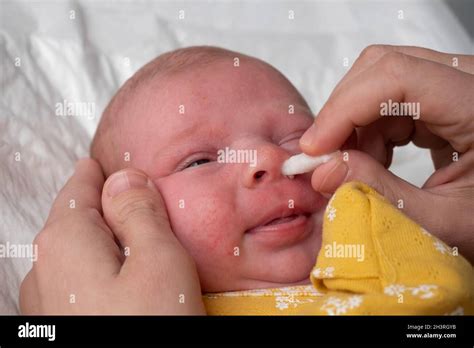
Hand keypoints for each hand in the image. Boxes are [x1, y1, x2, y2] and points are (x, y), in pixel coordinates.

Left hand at [20, 159, 204, 313]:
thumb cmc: (147, 329)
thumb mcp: (159, 261)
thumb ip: (141, 212)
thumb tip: (126, 179)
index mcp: (64, 241)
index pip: (82, 185)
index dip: (106, 174)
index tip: (119, 163)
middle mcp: (43, 270)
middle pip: (80, 220)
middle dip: (111, 209)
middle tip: (143, 202)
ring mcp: (48, 302)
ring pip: (83, 253)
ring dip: (111, 244)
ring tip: (143, 246)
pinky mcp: (62, 323)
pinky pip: (84, 282)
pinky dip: (107, 273)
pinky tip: (130, 284)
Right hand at [299, 45, 473, 261]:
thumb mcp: (444, 221)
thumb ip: (382, 195)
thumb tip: (323, 171)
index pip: (399, 77)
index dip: (346, 107)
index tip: (316, 149)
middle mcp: (470, 81)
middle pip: (384, 69)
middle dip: (343, 115)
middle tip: (325, 160)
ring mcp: (455, 83)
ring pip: (380, 81)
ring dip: (354, 125)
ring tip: (356, 168)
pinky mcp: (442, 95)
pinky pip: (389, 97)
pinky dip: (368, 129)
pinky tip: (374, 161)